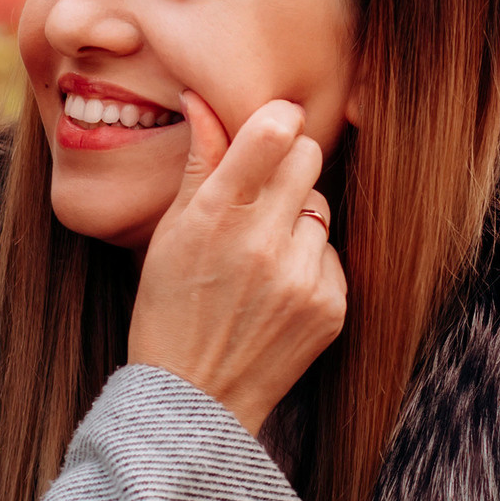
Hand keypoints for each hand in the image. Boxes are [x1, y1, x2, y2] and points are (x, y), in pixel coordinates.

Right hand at [126, 92, 345, 435]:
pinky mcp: (330, 306)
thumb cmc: (170, 309)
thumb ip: (196, 166)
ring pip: (320, 206)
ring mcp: (302, 277)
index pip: (273, 131)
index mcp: (215, 217)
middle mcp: (262, 243)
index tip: (269, 129)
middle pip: (307, 157)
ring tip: (260, 256)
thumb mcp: (169, 235)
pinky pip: (331, 254)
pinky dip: (308, 263)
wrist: (193, 400)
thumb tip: (204, 100)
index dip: (275, 121)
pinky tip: (276, 291)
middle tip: (260, 194)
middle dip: (287, 163)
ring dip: (296, 219)